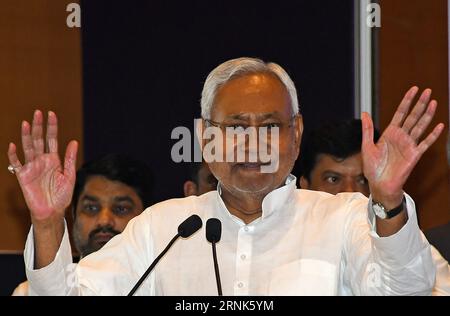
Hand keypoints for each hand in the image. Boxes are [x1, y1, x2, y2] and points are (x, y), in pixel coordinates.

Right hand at [7, 110, 77, 222]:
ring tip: (27, 123)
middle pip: (39, 139)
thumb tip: (73, 141)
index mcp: (54, 159)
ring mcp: (32, 167)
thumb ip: (70, 159)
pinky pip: (16, 163)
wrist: (52, 212)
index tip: (51, 114)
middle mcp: (42, 160)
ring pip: (28, 147)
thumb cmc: (62, 196)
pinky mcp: (23, 176)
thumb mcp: (69, 176)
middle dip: (39, 126)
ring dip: (27, 135)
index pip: (52, 139)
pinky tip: (13, 145)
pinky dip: (13, 155)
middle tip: (38, 112)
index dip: (52, 127)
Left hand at [361, 87, 444, 208]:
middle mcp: (401, 137)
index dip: (407, 101)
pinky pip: (425, 143)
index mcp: (390, 133)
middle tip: (427, 90)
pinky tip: (440, 125)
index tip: (414, 89)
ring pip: (420, 126)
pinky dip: (432, 135)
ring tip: (434, 101)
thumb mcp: (367, 146)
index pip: (400, 113)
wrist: (379, 184)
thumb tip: (364, 112)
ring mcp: (409, 145)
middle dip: (420, 103)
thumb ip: (367, 129)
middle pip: (412, 116)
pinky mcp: (414, 155)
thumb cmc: (372, 167)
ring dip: (427, 114)